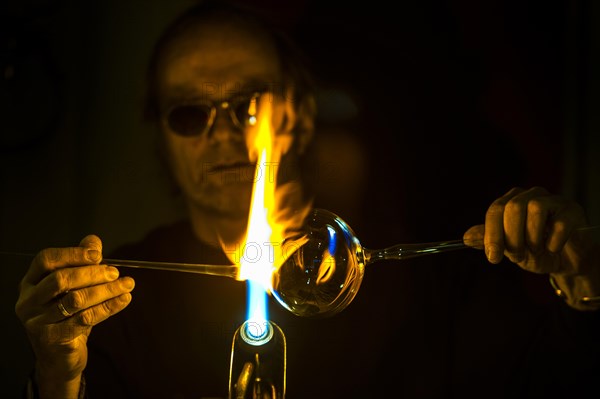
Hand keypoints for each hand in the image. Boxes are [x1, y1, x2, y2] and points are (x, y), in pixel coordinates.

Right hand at [15, 235, 133, 397]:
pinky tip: (123, 300)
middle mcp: (28, 301)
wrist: (59, 358)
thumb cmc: (66, 317)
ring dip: (106, 290)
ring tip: (126, 285)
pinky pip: (85, 318)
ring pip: (76, 300)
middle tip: (115, 273)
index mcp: (30, 282)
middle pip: (61, 279)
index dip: (72, 254)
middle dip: (93, 273)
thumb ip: (81, 263)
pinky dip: (108, 307)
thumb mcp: (72, 288)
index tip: (97, 254)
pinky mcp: (52, 339)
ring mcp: (37, 322)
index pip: (46, 260)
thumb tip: (93, 240)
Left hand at [463, 186, 599, 310]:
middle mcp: (531, 195)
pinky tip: (553, 248)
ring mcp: (553, 200)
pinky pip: (559, 223)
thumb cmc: (535, 251)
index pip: (495, 210)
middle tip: (517, 256)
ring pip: (535, 209)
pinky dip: (553, 242)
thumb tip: (466, 237)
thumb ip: (488, 241)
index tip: (493, 257)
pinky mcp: (572, 210)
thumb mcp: (508, 248)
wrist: (566, 261)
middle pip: (512, 207)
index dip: (492, 234)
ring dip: (533, 239)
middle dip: (512, 237)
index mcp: (512, 201)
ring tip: (537, 250)